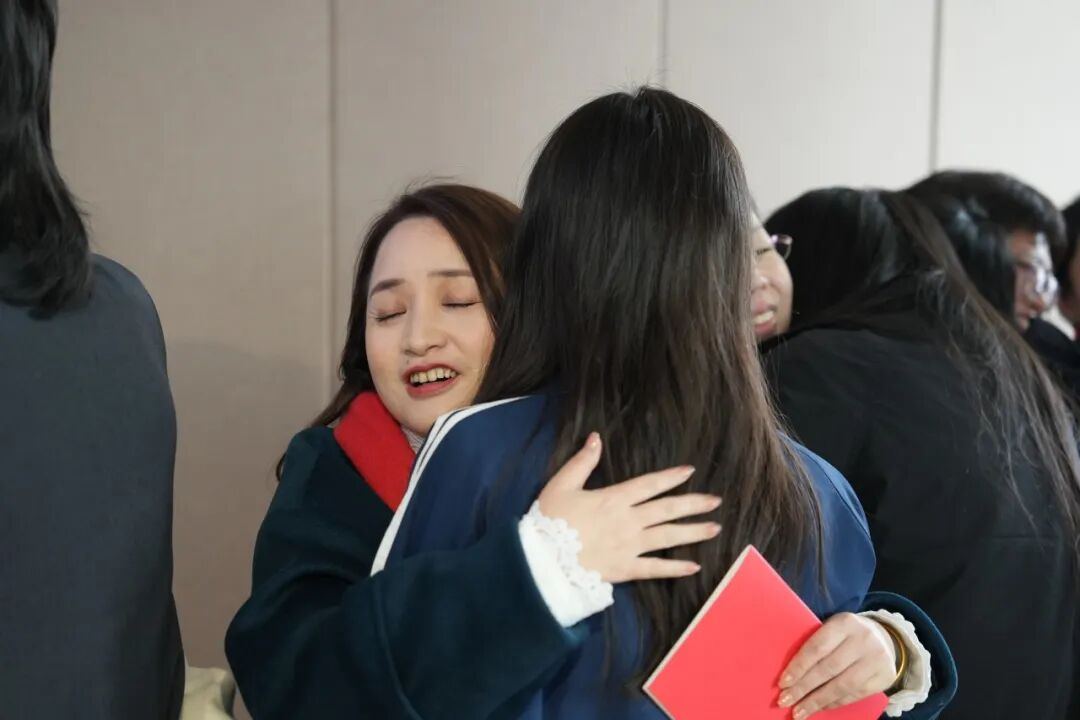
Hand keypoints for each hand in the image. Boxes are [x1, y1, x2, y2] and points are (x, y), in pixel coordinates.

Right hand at [536, 432, 720, 582]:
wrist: (542, 560)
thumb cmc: (549, 521)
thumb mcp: (561, 484)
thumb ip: (582, 461)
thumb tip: (595, 437)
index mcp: (613, 499)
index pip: (649, 484)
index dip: (671, 477)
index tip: (690, 471)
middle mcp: (628, 521)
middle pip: (666, 510)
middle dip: (693, 504)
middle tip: (716, 501)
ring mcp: (629, 547)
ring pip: (667, 537)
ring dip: (693, 532)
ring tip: (715, 528)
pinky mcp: (625, 569)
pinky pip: (655, 569)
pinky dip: (675, 568)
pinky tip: (694, 566)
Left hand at [777, 613, 897, 718]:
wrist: (885, 638)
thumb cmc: (847, 635)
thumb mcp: (834, 629)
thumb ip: (817, 644)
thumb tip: (790, 675)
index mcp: (844, 623)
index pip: (817, 647)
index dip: (799, 667)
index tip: (782, 683)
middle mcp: (863, 640)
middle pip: (828, 668)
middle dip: (803, 688)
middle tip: (785, 701)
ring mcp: (876, 659)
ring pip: (842, 685)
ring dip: (817, 701)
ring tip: (799, 712)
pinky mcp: (884, 677)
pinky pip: (855, 694)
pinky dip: (835, 703)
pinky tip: (820, 707)